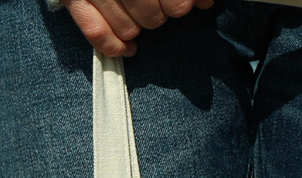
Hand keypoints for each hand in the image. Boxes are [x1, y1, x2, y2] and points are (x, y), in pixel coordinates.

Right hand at [61, 0, 213, 59]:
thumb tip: (205, 2)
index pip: (175, 2)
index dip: (182, 5)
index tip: (191, 5)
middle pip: (151, 16)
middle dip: (160, 15)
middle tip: (161, 7)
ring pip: (128, 28)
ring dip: (139, 27)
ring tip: (141, 16)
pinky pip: (97, 33)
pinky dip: (115, 47)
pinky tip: (131, 48)